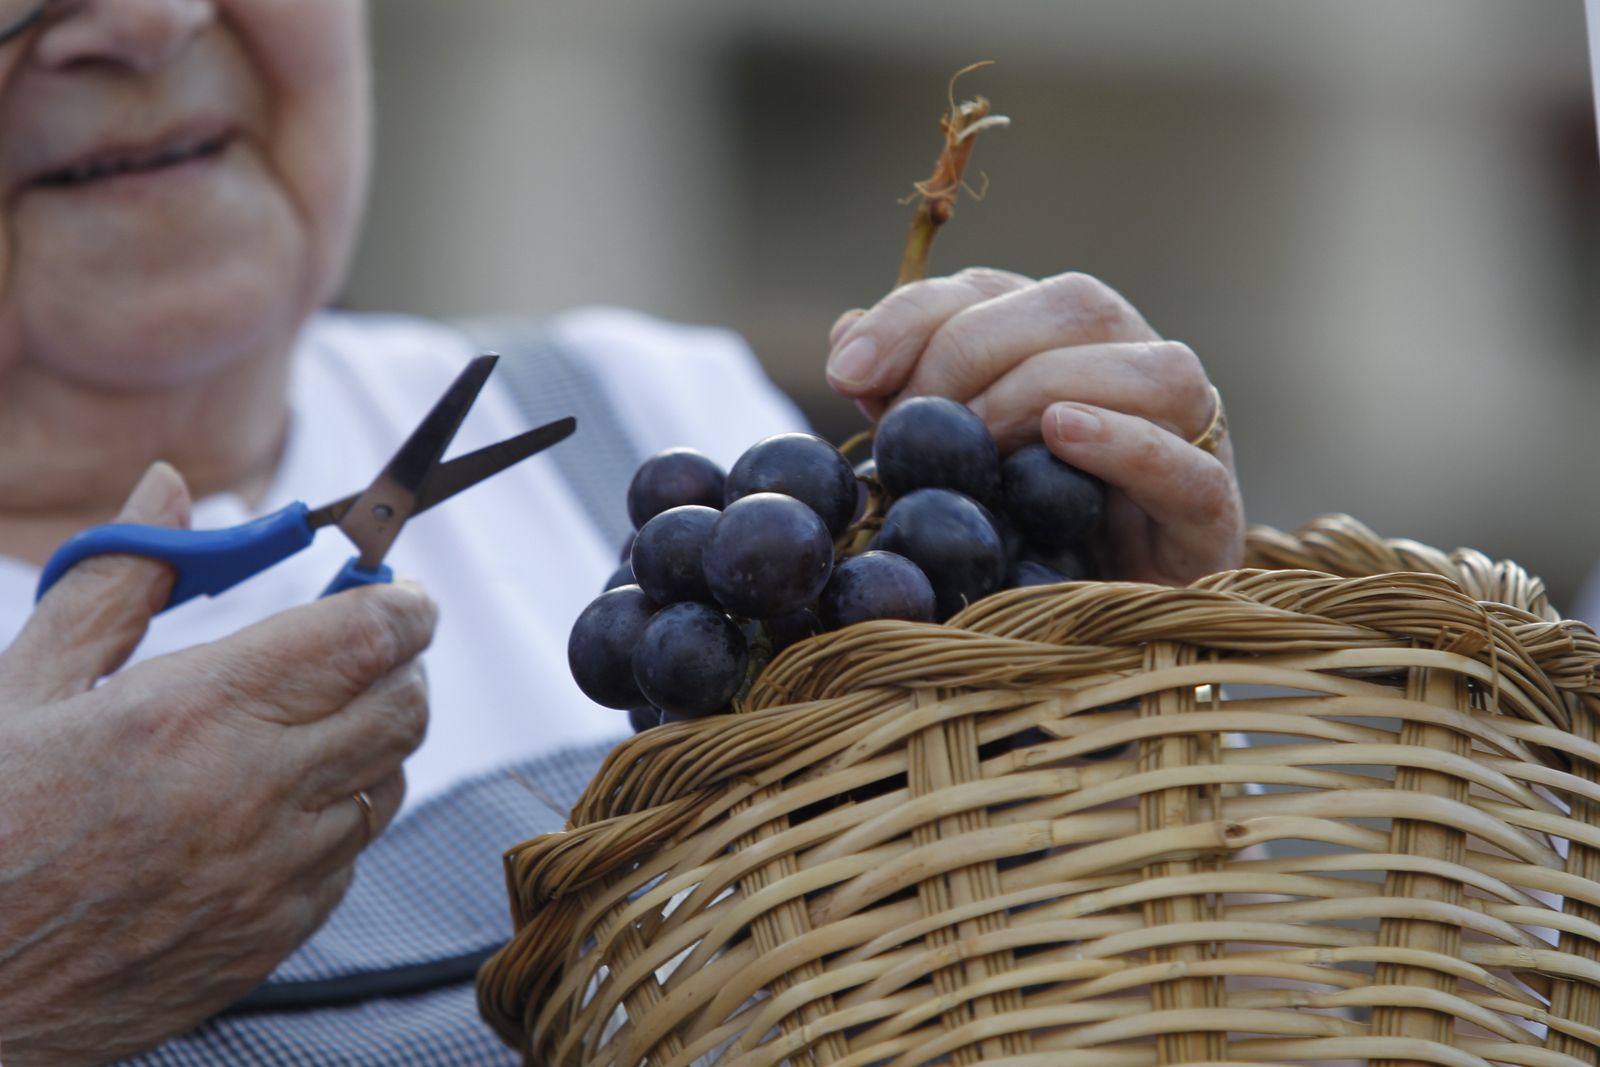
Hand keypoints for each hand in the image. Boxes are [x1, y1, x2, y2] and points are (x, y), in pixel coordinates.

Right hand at [0, 464, 435, 1065]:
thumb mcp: (25, 689)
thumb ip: (117, 582)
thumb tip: (171, 488)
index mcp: (193, 713)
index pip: (365, 638)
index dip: (401, 604)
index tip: (400, 593)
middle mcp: (253, 794)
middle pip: (403, 707)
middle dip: (400, 665)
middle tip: (362, 650)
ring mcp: (272, 877)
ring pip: (388, 784)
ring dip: (370, 743)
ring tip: (310, 726)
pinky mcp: (273, 939)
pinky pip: (350, 860)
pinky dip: (337, 820)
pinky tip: (276, 808)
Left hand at [825, 268, 1243, 584]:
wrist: (1097, 640)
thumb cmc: (1019, 535)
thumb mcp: (944, 463)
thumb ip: (904, 401)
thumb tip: (847, 345)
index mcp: (1063, 341)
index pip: (991, 289)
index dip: (913, 315)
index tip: (845, 372)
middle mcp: (1134, 365)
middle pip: (1072, 305)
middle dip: (971, 351)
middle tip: (911, 423)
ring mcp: (1188, 433)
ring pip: (1148, 367)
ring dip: (1041, 391)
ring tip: (976, 442)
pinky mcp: (1210, 509)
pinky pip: (1186, 464)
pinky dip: (1123, 442)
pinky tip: (1061, 436)